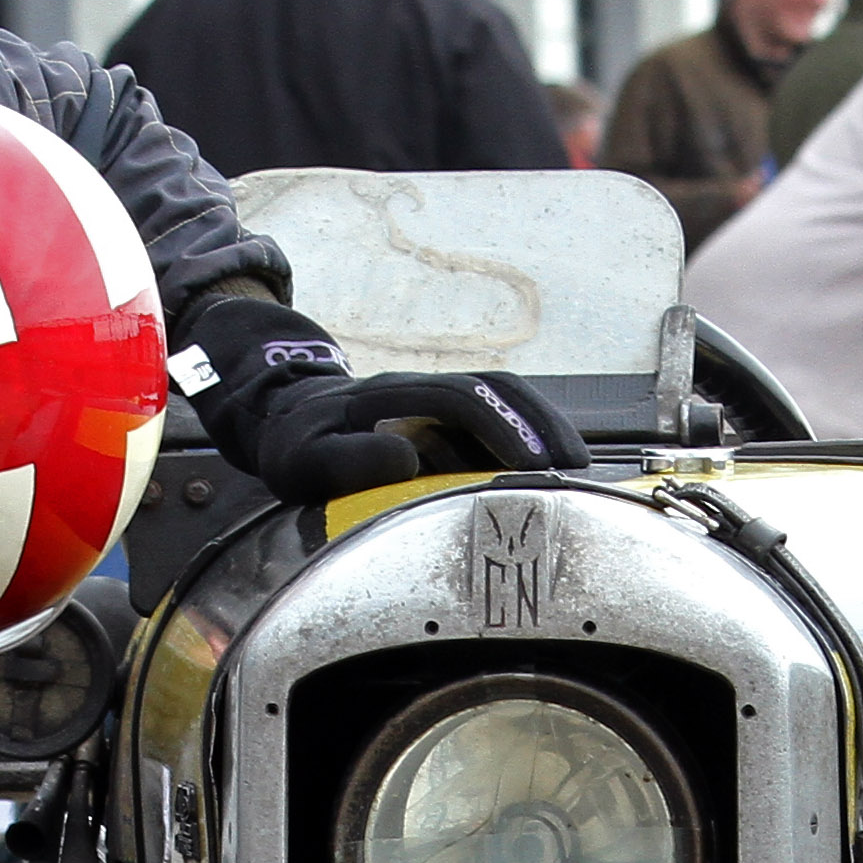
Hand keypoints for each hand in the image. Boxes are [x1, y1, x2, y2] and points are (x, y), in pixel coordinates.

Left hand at [237, 367, 592, 505]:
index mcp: (393, 394)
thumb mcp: (304, 458)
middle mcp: (424, 389)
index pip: (462, 402)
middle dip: (541, 428)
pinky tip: (549, 473)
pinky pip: (498, 418)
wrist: (286, 418)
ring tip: (576, 472)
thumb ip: (347, 458)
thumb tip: (406, 458)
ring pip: (506, 400)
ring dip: (544, 429)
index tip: (533, 468)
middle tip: (575, 473)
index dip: (502, 431)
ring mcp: (438, 400)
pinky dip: (530, 438)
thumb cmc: (297, 446)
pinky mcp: (446, 419)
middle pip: (500, 392)